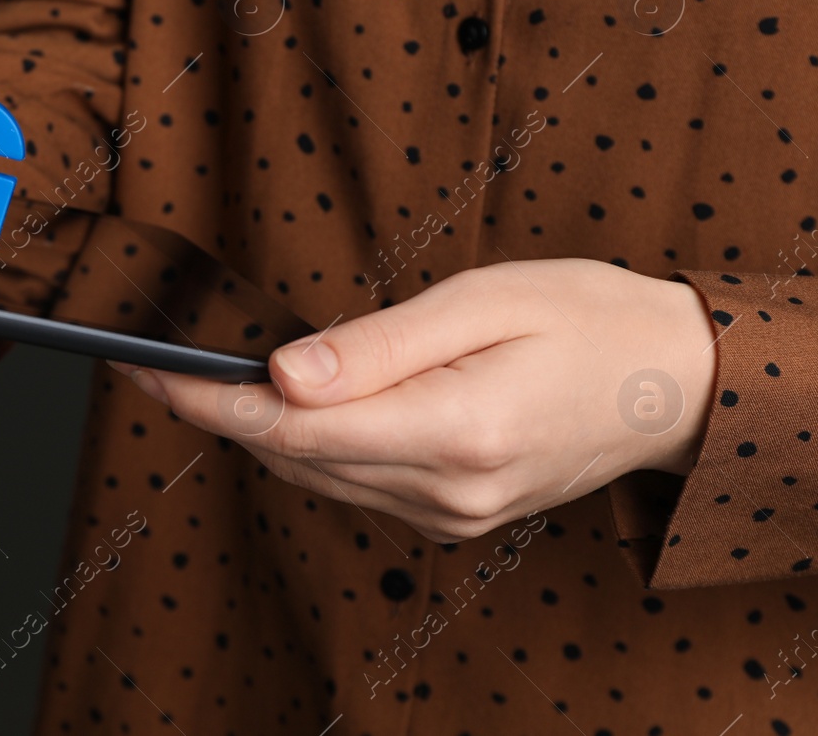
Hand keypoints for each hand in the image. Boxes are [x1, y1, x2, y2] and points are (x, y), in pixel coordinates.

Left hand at [110, 259, 717, 542]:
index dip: (206, 402)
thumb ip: (377, 345)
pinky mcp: (454, 515)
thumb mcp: (484, 302)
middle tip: (149, 359)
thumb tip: (281, 374)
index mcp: (455, 433)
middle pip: (293, 457)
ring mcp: (451, 514)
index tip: (143, 369)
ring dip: (255, 430)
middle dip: (215, 410)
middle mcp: (448, 491)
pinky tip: (285, 405)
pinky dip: (308, 445)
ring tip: (197, 377)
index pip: (292, 429)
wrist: (673, 384)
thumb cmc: (587, 321)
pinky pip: (354, 483)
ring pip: (316, 475)